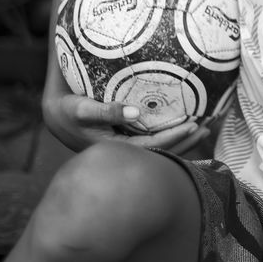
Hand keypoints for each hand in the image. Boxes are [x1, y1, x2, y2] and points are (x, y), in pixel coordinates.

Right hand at [43, 93, 209, 154]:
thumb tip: (135, 112)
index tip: (192, 125)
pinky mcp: (126, 140)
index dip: (173, 138)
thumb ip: (105, 111)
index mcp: (113, 149)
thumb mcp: (81, 108)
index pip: (151, 147)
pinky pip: (154, 140)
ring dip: (183, 139)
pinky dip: (172, 133)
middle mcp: (122, 152)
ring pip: (159, 148)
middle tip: (208, 125)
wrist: (54, 114)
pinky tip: (187, 124)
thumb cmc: (66, 109)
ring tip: (205, 126)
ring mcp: (125, 147)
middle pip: (160, 152)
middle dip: (186, 141)